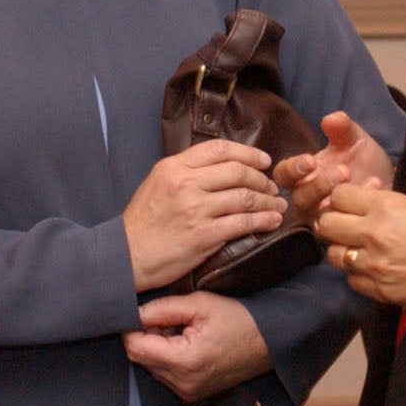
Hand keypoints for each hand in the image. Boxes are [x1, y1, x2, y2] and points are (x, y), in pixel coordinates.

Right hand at [123, 139, 284, 291]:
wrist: (128, 255)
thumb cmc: (142, 222)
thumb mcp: (157, 183)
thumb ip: (185, 172)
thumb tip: (220, 166)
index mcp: (174, 167)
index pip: (220, 150)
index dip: (248, 153)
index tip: (263, 160)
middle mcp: (186, 184)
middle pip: (237, 172)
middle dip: (261, 179)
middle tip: (271, 187)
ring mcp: (195, 209)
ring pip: (244, 197)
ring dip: (268, 201)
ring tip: (277, 204)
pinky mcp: (204, 235)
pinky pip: (243, 223)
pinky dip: (263, 220)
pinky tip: (272, 221)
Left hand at [123, 292, 273, 401]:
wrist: (269, 343)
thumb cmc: (239, 320)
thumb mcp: (199, 304)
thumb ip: (162, 309)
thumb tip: (134, 313)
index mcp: (185, 361)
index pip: (135, 348)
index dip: (132, 328)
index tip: (142, 313)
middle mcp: (183, 383)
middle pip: (141, 358)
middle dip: (147, 335)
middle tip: (168, 318)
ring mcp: (188, 391)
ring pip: (152, 366)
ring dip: (157, 346)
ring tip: (182, 330)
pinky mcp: (192, 393)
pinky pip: (165, 374)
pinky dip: (169, 357)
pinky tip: (187, 343)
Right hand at [273, 111, 390, 224]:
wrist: (389, 179)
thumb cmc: (362, 159)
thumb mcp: (353, 139)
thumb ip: (341, 128)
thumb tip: (331, 119)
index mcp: (304, 175)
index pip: (283, 175)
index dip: (292, 169)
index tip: (310, 161)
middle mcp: (308, 198)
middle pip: (300, 198)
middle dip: (318, 185)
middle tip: (342, 171)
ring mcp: (325, 217)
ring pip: (318, 216)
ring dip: (334, 198)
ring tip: (354, 180)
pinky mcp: (343, 232)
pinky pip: (343, 227)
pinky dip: (358, 206)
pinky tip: (374, 186)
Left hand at [314, 181, 405, 314]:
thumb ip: (388, 207)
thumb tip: (367, 208)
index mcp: (387, 206)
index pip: (337, 196)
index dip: (341, 201)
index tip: (350, 207)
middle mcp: (375, 233)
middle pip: (326, 225)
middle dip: (334, 225)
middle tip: (347, 230)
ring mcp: (377, 266)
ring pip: (335, 256)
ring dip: (345, 252)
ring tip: (363, 252)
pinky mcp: (383, 292)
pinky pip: (353, 282)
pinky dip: (360, 277)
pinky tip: (377, 273)